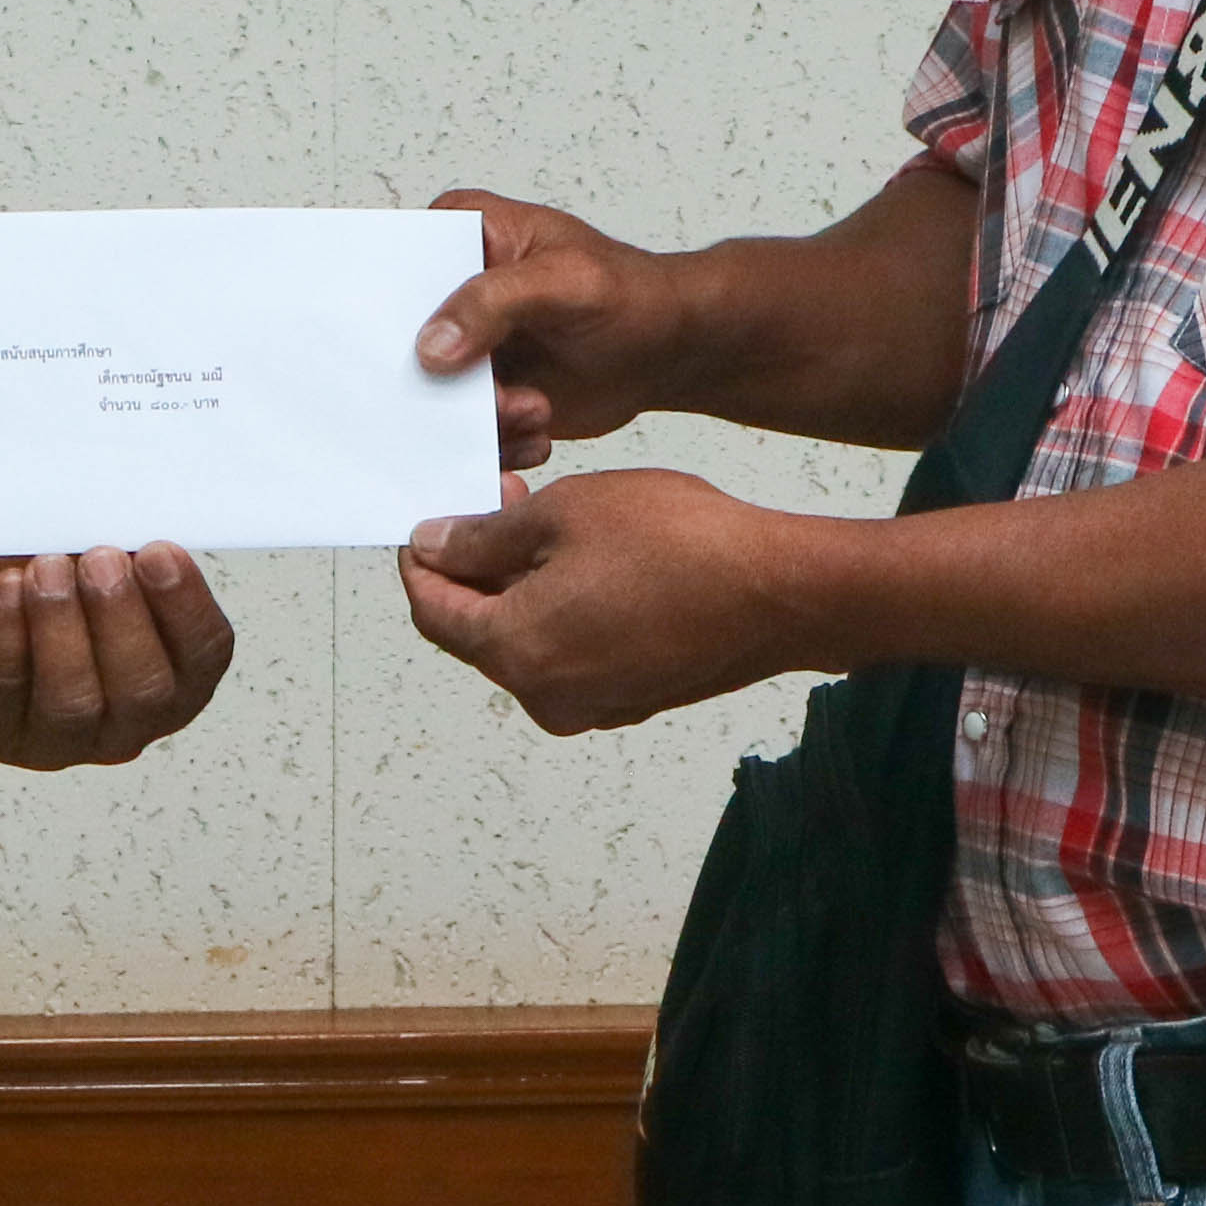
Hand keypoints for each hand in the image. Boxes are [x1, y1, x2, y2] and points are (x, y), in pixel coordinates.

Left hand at [0, 545, 238, 768]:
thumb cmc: (36, 584)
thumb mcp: (86, 559)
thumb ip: (116, 548)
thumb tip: (125, 514)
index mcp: (168, 678)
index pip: (202, 657)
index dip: (187, 607)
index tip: (161, 552)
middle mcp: (120, 723)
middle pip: (144, 691)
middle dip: (123, 619)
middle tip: (101, 558)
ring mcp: (54, 737)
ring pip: (73, 700)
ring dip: (63, 627)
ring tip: (47, 568)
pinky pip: (3, 688)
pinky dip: (7, 633)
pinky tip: (7, 588)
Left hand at [396, 470, 820, 734]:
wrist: (784, 593)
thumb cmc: (683, 546)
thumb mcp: (566, 512)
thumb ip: (486, 535)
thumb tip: (437, 545)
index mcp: (515, 651)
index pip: (432, 611)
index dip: (421, 563)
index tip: (427, 523)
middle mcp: (545, 696)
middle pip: (477, 631)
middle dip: (476, 568)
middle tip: (499, 501)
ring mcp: (593, 704)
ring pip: (527, 642)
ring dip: (522, 587)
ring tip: (549, 521)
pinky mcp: (633, 699)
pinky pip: (573, 655)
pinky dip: (563, 612)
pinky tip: (592, 563)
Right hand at [411, 189, 697, 469]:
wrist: (668, 350)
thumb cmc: (629, 294)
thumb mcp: (564, 282)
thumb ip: (494, 301)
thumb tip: (429, 347)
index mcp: (460, 233)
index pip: (392, 269)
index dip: (384, 315)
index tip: (413, 354)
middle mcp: (450, 290)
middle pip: (399, 342)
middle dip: (435, 385)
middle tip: (499, 398)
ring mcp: (461, 346)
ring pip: (427, 396)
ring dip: (476, 420)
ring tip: (535, 410)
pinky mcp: (478, 394)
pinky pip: (458, 430)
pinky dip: (492, 444)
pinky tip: (537, 435)